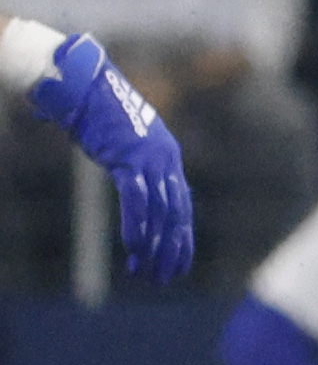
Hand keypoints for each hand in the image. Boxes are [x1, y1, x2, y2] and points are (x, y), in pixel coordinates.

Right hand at [23, 28, 193, 284]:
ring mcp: (151, 157)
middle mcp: (167, 159)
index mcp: (169, 158)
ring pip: (160, 211)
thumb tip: (135, 189)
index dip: (181, 238)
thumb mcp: (124, 145)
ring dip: (154, 245)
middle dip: (172, 250)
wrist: (88, 85)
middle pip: (176, 214)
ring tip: (146, 272)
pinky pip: (137, 197)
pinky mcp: (130, 156)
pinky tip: (134, 247)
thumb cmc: (101, 115)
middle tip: (164, 279)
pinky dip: (137, 223)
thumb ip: (133, 168)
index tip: (178, 265)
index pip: (183, 206)